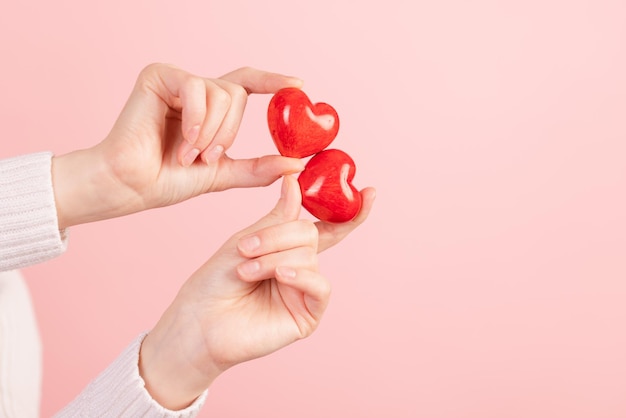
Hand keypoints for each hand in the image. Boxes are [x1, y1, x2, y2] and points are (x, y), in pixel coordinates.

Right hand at [51, 64, 304, 228]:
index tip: (300, 84)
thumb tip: (297, 165)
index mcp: (210, 108)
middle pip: (237, 94)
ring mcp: (177, 80)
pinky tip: (183, 142)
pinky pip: (197, 89)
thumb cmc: (170, 180)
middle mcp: (196, 90)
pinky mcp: (159, 76)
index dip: (273, 81)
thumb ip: (258, 168)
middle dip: (229, 133)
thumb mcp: (223, 174)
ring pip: (222, 93)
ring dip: (212, 133)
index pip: (247, 84)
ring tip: (189, 155)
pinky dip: (196, 120)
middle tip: (207, 158)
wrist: (133, 186)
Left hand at [138, 176, 375, 409]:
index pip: (326, 227)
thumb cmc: (216, 281)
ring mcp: (305, 292)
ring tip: (246, 271)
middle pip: (309, 235)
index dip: (350, 211)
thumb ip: (278, 217)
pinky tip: (280, 277)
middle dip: (278, 236)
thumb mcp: (247, 240)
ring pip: (308, 257)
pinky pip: (319, 286)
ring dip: (274, 259)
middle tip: (246, 248)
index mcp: (288, 249)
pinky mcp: (307, 315)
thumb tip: (295, 181)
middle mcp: (301, 269)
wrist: (198, 321)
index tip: (370, 191)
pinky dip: (299, 276)